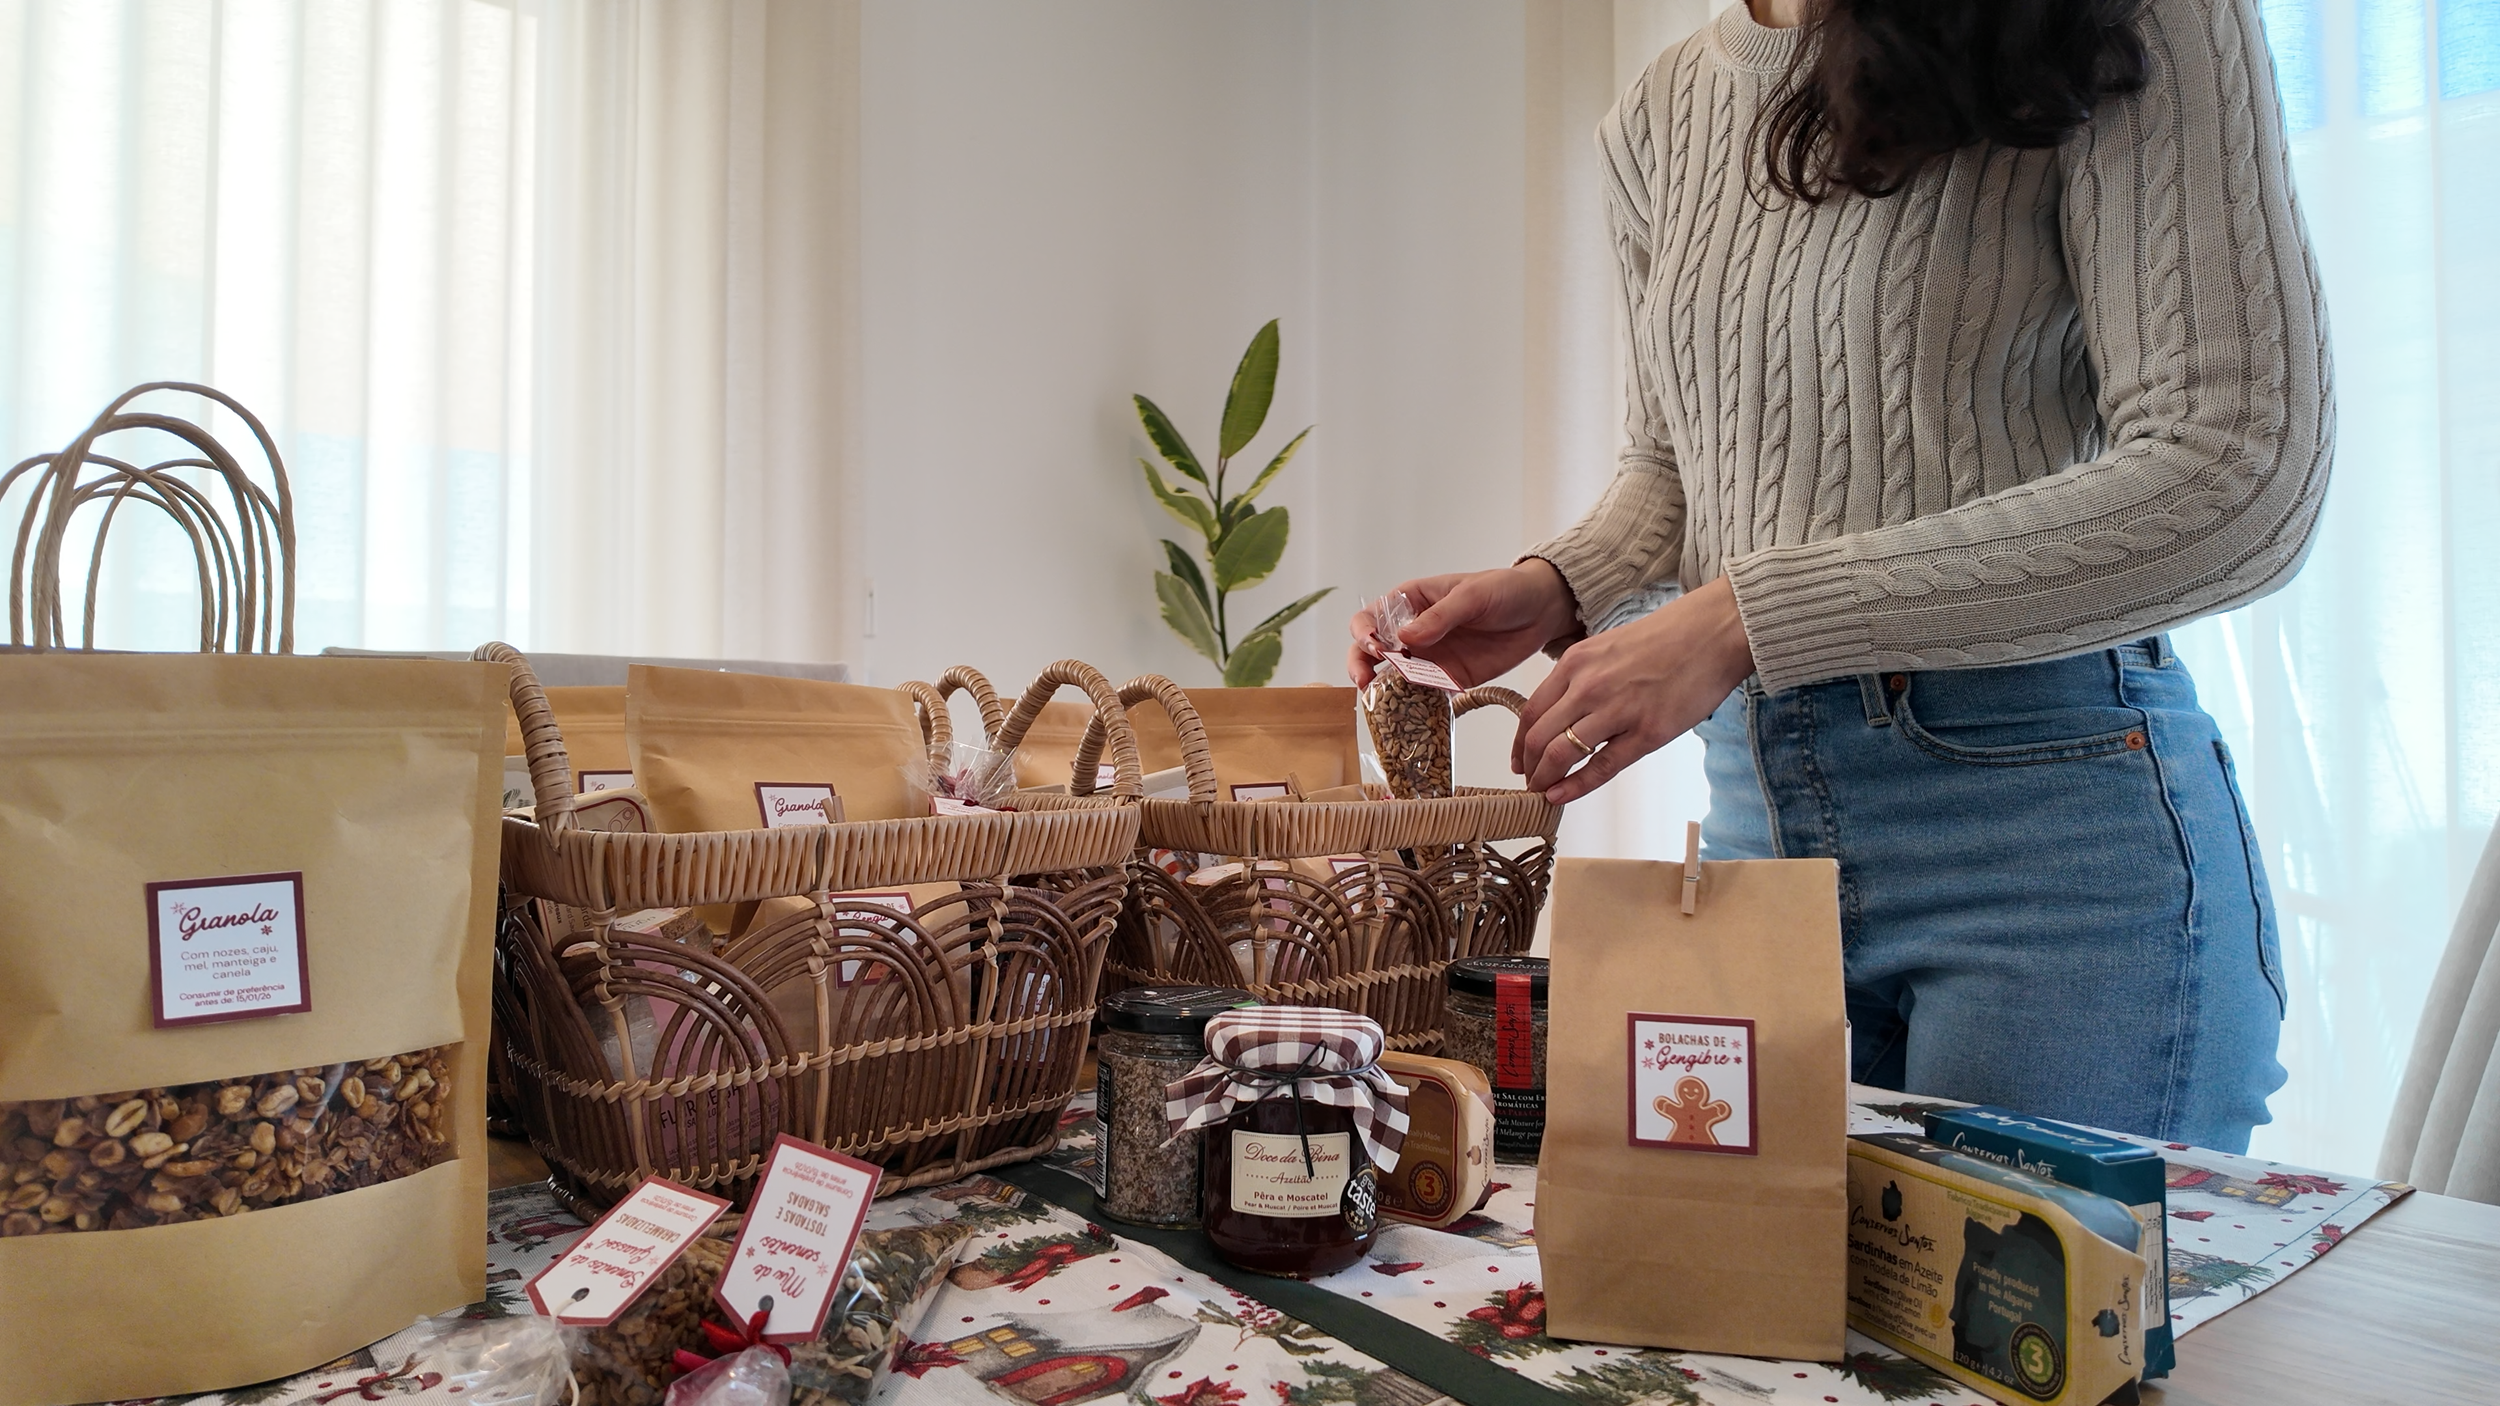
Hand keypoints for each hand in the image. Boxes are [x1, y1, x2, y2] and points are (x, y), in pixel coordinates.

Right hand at [1345, 560, 1577, 687]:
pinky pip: (1423, 695)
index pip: (1371, 617)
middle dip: (1361, 665)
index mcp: (1411, 602)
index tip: (1374, 647)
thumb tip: (1405, 637)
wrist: (1541, 611)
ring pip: (1393, 678)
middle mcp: (1413, 632)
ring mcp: (1429, 658)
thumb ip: (1440, 617)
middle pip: (1371, 652)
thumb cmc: (1504, 589)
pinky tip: (1409, 715)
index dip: (1364, 633)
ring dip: (1384, 691)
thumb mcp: (1472, 595)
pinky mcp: (1449, 680)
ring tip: (1384, 704)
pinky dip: (1413, 706)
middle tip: (1365, 681)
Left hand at [1514, 575, 1754, 802]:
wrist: (1713, 633)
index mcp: (1576, 662)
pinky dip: (1575, 786)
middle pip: (1539, 737)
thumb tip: (1564, 714)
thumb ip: (1582, 677)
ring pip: (1561, 754)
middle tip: (1530, 783)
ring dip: (1546, 779)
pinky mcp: (1647, 732)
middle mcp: (1588, 685)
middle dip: (1529, 767)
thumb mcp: (1608, 646)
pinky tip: (1561, 797)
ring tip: (1544, 792)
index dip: (1519, 743)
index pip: (1531, 711)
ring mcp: (1617, 710)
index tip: (1518, 760)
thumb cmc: (1668, 638)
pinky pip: (1601, 767)